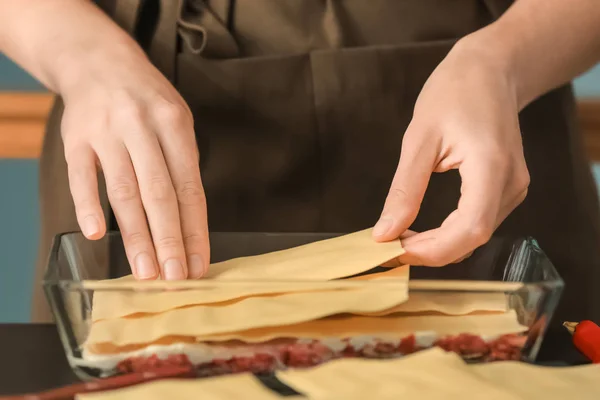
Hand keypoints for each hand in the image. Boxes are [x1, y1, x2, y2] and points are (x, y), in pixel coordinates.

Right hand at [60, 50, 208, 279]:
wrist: (99, 61)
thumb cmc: (147, 101)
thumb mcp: (177, 120)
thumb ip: (183, 165)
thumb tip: (191, 223)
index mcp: (175, 125)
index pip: (189, 188)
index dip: (195, 229)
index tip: (198, 263)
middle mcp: (142, 128)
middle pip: (159, 194)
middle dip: (169, 240)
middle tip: (175, 278)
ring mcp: (106, 133)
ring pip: (124, 192)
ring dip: (136, 235)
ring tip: (145, 271)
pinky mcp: (75, 139)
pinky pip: (81, 176)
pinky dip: (88, 205)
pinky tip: (96, 235)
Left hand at [373, 38, 529, 265]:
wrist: (491, 70)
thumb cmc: (454, 92)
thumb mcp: (419, 138)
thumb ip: (404, 189)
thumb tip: (385, 233)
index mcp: (491, 166)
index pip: (470, 229)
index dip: (433, 250)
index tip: (395, 250)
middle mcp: (511, 183)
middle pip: (474, 238)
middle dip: (431, 251)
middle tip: (391, 247)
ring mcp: (515, 187)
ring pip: (477, 235)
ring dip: (440, 245)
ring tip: (403, 238)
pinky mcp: (509, 188)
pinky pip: (480, 223)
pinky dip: (451, 234)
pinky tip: (426, 230)